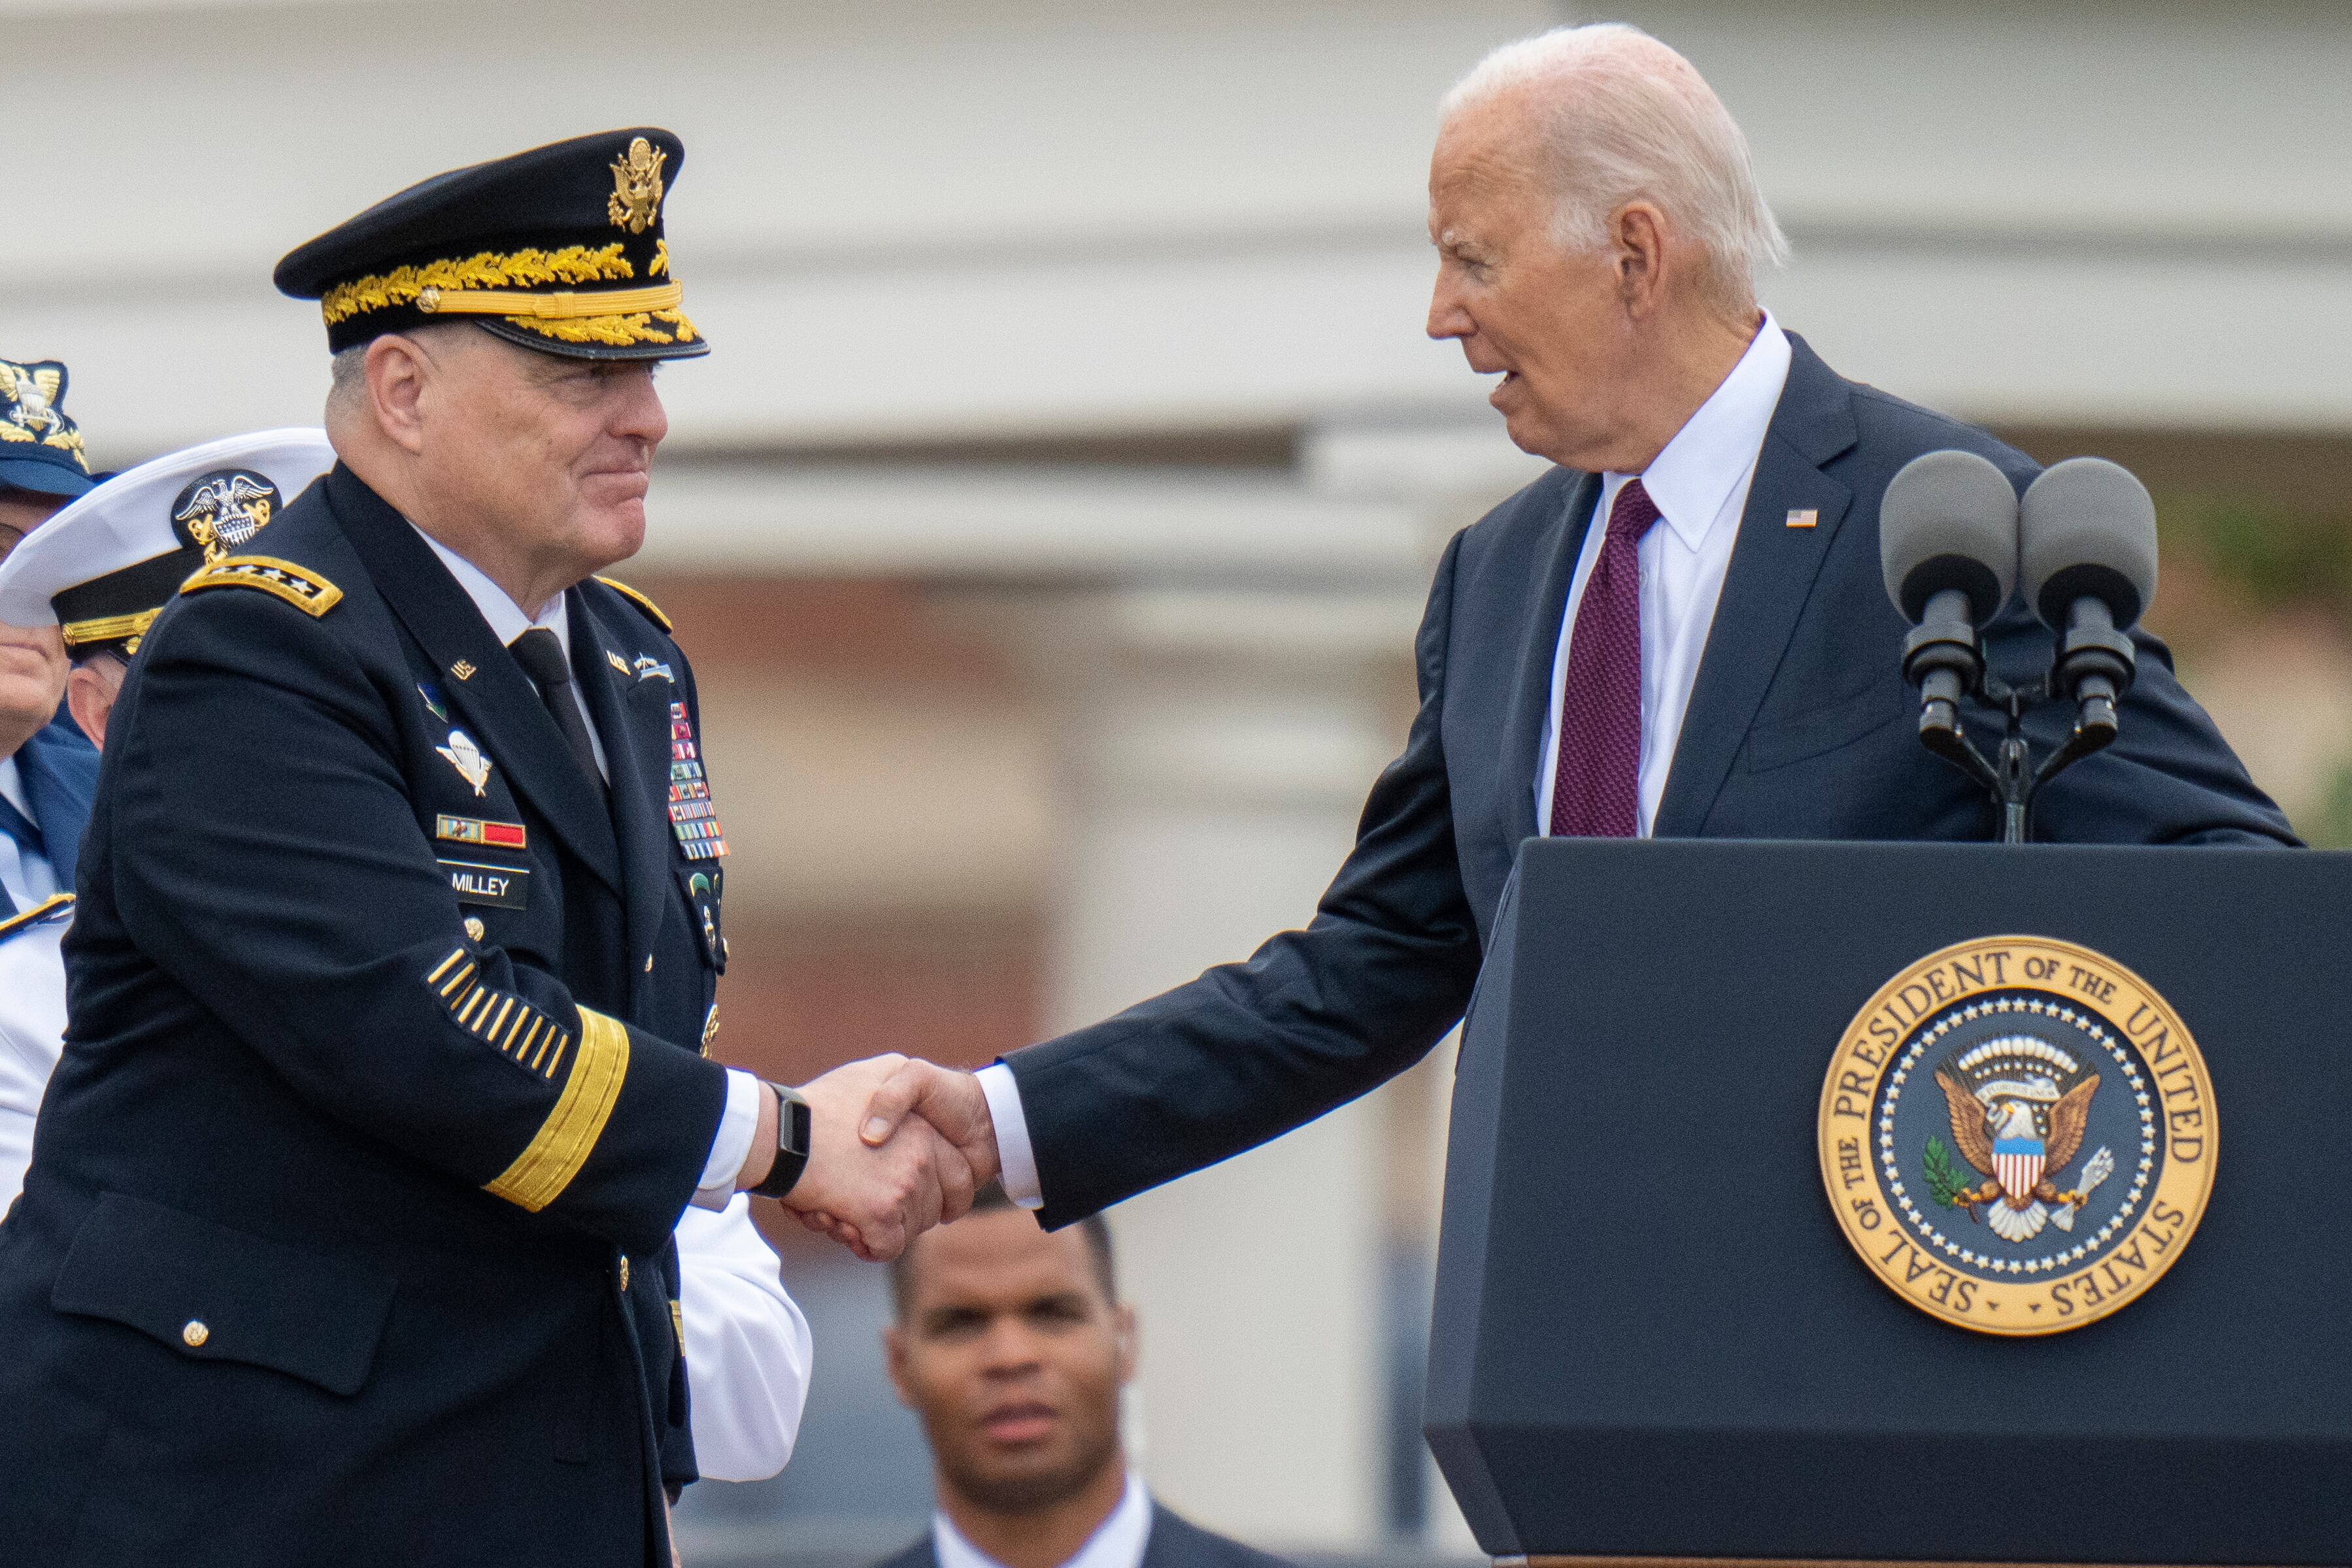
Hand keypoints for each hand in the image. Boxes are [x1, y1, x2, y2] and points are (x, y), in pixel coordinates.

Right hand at [778, 1055, 974, 1261]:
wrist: (780, 1132)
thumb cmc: (819, 1105)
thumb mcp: (875, 1072)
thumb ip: (902, 1090)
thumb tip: (914, 1107)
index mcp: (925, 1132)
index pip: (961, 1180)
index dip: (940, 1196)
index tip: (914, 1200)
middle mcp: (922, 1159)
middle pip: (931, 1211)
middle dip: (901, 1215)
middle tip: (865, 1204)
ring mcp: (903, 1187)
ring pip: (908, 1231)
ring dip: (878, 1229)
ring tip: (844, 1210)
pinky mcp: (880, 1213)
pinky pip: (886, 1248)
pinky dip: (867, 1247)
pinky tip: (844, 1227)